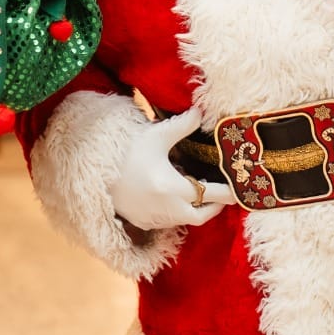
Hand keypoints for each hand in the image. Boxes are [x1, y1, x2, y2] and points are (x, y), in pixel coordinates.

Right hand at [111, 109, 234, 230]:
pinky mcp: (143, 223)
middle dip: (215, 205)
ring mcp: (155, 219)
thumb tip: (201, 111)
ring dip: (195, 208)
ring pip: (186, 219)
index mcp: (175, 188)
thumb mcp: (156, 135)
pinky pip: (168, 221)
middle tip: (223, 192)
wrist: (92, 172)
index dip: (229, 193)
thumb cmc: (126, 152)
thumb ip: (182, 125)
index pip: (213, 195)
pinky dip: (177, 212)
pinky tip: (173, 196)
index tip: (241, 190)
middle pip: (202, 215)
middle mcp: (168, 209)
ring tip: (196, 189)